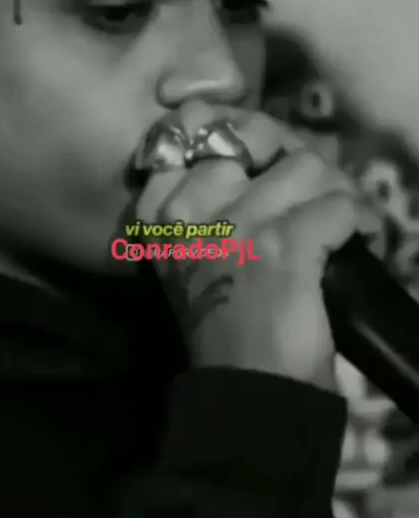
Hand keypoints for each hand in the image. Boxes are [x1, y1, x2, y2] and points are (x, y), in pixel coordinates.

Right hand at [137, 104, 358, 391]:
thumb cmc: (220, 322)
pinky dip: (356, 222)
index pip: (194, 129)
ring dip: (332, 190)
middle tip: (312, 187)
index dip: (237, 135)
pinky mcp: (284, 244)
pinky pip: (338, 205)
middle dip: (293, 160)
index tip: (261, 159)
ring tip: (339, 218)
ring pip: (307, 165)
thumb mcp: (191, 252)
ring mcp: (238, 221)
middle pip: (259, 137)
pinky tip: (355, 239)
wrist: (245, 388)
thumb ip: (204, 201)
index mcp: (161, 209)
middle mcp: (192, 205)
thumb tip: (255, 153)